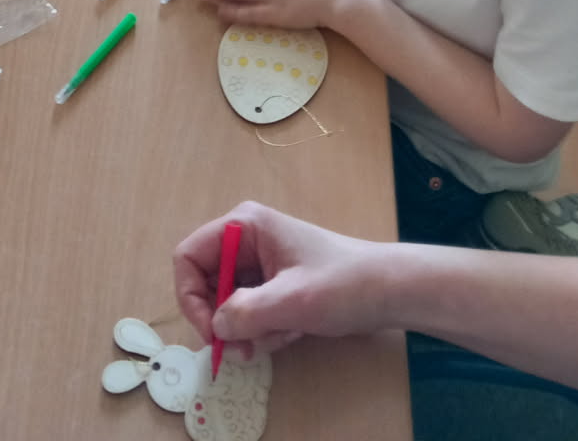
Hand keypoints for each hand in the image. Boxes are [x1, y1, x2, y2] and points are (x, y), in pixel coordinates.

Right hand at [174, 201, 390, 352]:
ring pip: (228, 303)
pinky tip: (292, 332)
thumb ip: (247, 313)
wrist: (389, 290)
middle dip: (223, 320)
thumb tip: (215, 327)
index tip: (211, 332)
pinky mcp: (273, 283)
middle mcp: (245, 240)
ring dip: (249, 329)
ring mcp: (259, 262)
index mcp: (244, 226)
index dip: (190, 296)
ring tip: (282, 335)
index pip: (189, 256)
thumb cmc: (343, 284)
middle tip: (245, 350)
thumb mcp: (292, 300)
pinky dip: (264, 330)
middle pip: (206, 284)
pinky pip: (249, 312)